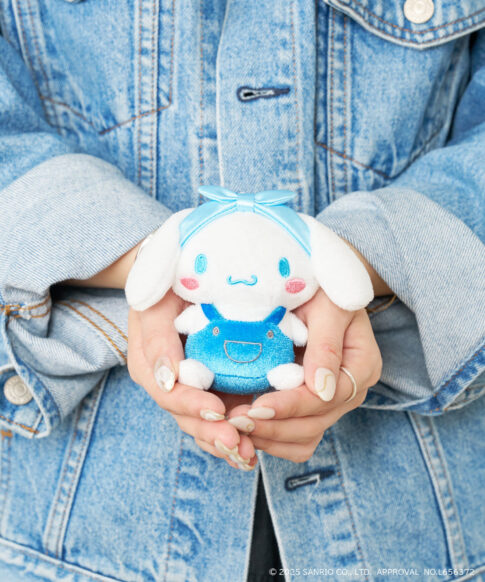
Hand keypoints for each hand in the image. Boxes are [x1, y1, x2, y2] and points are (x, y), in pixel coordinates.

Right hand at [127, 290, 257, 470]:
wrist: (178, 278)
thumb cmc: (165, 286)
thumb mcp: (156, 303)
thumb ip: (157, 338)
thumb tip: (167, 379)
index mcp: (149, 364)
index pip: (169, 393)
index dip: (192, 405)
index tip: (218, 410)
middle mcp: (168, 383)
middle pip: (187, 417)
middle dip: (212, 433)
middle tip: (239, 444)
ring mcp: (191, 389)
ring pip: (203, 425)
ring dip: (225, 442)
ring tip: (248, 455)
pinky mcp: (212, 389)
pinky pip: (219, 419)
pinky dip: (235, 433)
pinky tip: (253, 448)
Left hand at [226, 289, 381, 462]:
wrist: (316, 285)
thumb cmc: (322, 288)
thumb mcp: (328, 306)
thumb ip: (326, 345)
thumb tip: (322, 390)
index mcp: (361, 365)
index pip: (325, 398)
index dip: (290, 405)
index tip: (256, 406)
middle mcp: (349, 390)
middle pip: (314, 424)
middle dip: (273, 426)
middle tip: (235, 422)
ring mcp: (331, 402)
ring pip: (304, 438)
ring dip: (269, 437)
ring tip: (235, 428)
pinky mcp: (310, 406)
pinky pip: (294, 438)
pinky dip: (270, 438)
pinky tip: (245, 429)